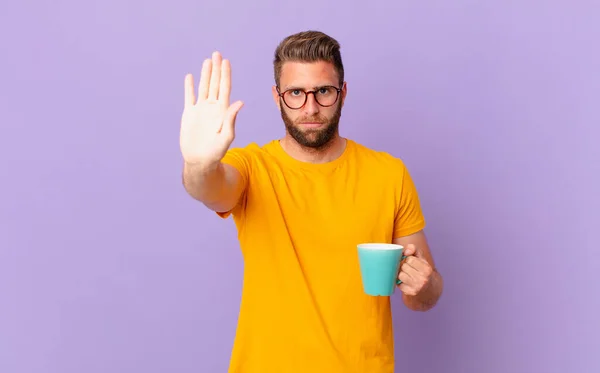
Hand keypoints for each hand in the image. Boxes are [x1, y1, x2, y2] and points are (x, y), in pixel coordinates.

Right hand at [180, 51, 243, 166]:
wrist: (200, 160)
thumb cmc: (216, 151)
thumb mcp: (226, 136)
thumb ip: (231, 118)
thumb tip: (240, 102)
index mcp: (222, 110)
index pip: (225, 88)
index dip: (225, 74)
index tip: (226, 61)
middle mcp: (212, 107)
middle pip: (215, 84)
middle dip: (216, 69)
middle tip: (217, 54)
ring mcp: (201, 109)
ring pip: (203, 87)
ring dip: (205, 74)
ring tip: (207, 61)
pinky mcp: (189, 114)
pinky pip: (189, 97)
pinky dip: (189, 87)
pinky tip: (190, 77)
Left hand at [397, 244, 433, 295]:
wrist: (429, 290)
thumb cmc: (423, 271)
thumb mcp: (422, 259)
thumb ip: (414, 249)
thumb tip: (406, 251)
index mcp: (427, 269)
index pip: (410, 259)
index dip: (408, 259)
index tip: (411, 262)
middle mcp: (423, 279)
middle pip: (404, 267)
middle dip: (404, 266)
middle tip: (408, 269)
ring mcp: (416, 287)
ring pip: (400, 275)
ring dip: (401, 274)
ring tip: (407, 275)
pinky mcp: (410, 293)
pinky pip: (398, 284)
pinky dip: (400, 282)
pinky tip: (405, 282)